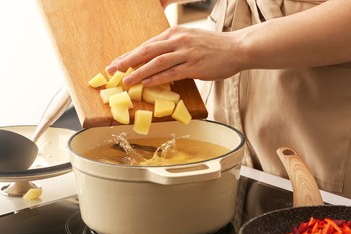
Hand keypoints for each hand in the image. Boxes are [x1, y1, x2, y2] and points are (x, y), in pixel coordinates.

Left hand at [106, 26, 241, 86]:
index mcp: (175, 33)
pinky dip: (157, 78)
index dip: (130, 54)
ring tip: (126, 80)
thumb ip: (173, 47)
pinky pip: (172, 73)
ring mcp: (186, 53)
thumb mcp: (190, 40)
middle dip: (127, 60)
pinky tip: (146, 83)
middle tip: (113, 69)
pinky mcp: (194, 66)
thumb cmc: (214, 46)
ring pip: (156, 62)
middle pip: (147, 51)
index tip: (117, 62)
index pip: (148, 44)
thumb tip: (157, 60)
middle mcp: (178, 40)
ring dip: (139, 72)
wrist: (237, 48)